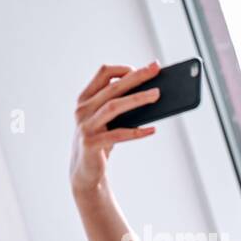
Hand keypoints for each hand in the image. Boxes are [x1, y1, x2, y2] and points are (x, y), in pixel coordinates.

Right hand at [70, 62, 161, 193]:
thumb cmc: (102, 142)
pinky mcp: (91, 143)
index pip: (103, 74)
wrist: (85, 171)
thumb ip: (120, 107)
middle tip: (156, 70)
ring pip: (114, 106)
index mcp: (85, 98)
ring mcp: (85, 126)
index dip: (124, 69)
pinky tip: (153, 130)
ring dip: (137, 99)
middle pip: (113, 88)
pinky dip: (136, 132)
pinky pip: (118, 135)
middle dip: (136, 77)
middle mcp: (82, 109)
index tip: (144, 68)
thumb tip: (153, 94)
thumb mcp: (109, 121)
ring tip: (157, 95)